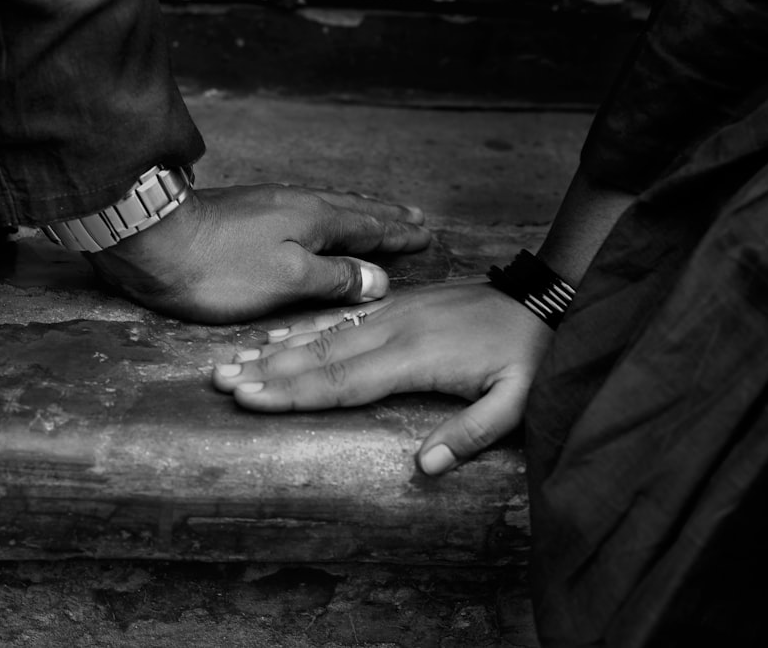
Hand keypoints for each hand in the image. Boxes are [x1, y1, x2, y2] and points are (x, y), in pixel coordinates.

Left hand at [85, 184, 430, 322]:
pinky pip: (307, 207)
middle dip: (387, 216)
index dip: (399, 235)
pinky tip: (320, 215)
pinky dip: (330, 211)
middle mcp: (299, 205)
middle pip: (355, 210)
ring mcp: (272, 205)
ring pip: (331, 205)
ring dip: (361, 210)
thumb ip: (334, 278)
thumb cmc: (218, 268)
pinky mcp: (249, 211)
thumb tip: (377, 278)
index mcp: (315, 221)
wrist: (153, 240)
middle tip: (416, 217)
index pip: (370, 229)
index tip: (426, 235)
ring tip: (380, 210)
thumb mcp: (285, 280)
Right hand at [210, 280, 553, 474]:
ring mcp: (395, 313)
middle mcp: (396, 330)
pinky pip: (343, 314)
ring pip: (324, 332)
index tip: (251, 399)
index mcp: (417, 357)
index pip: (343, 380)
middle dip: (267, 371)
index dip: (294, 392)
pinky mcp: (400, 305)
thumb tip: (423, 469)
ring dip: (276, 348)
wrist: (548, 299)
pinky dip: (306, 326)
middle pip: (320, 354)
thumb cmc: (532, 356)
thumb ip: (472, 434)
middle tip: (219, 380)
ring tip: (233, 360)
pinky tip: (278, 335)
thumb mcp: (519, 401)